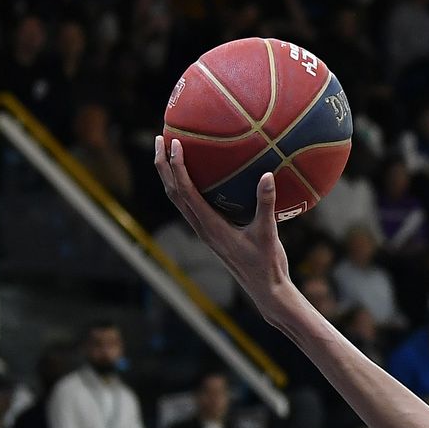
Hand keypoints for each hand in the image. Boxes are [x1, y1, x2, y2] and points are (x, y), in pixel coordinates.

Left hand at [154, 136, 294, 302]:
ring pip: (178, 198)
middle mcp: (201, 228)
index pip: (185, 192)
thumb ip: (265, 204)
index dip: (177, 167)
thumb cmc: (266, 264)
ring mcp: (204, 231)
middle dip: (163, 165)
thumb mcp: (268, 233)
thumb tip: (267, 175)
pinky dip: (187, 185)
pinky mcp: (212, 232)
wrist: (265, 290)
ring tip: (169, 150)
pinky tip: (199, 173)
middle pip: (173, 192)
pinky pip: (192, 204)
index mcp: (210, 227)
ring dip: (170, 174)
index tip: (175, 143)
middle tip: (160, 138)